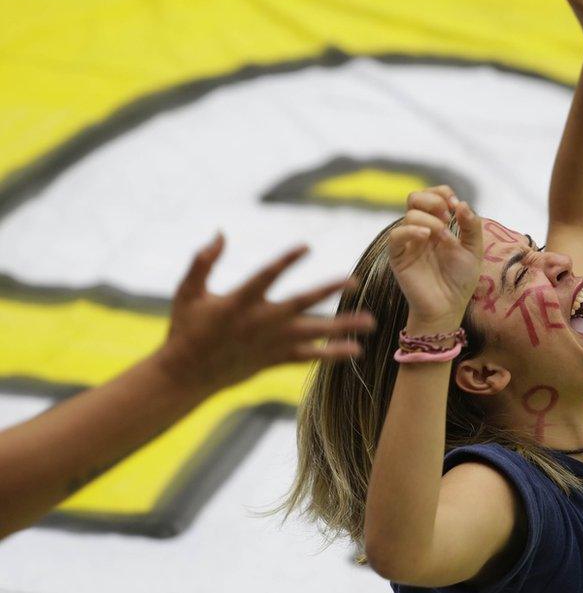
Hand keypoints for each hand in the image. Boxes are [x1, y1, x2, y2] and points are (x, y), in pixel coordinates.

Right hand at [159, 233, 374, 392]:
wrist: (185, 376)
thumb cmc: (185, 328)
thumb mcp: (187, 292)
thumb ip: (203, 261)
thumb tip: (220, 233)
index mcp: (238, 301)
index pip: (267, 275)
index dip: (286, 260)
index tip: (307, 246)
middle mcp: (260, 322)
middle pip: (301, 303)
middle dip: (329, 291)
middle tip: (355, 281)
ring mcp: (270, 342)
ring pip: (313, 333)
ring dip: (343, 327)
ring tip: (371, 322)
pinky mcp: (274, 359)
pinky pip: (308, 356)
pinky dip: (332, 354)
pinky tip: (355, 350)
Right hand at [388, 186, 482, 330]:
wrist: (448, 307)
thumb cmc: (460, 280)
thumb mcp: (474, 250)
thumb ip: (471, 226)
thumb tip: (461, 203)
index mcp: (438, 225)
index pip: (432, 195)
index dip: (442, 193)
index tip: (455, 206)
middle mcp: (421, 230)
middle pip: (415, 197)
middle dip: (433, 200)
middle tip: (447, 217)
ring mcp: (409, 242)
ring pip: (409, 214)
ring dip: (430, 220)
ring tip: (443, 236)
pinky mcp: (398, 257)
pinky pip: (396, 235)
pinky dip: (410, 230)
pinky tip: (426, 237)